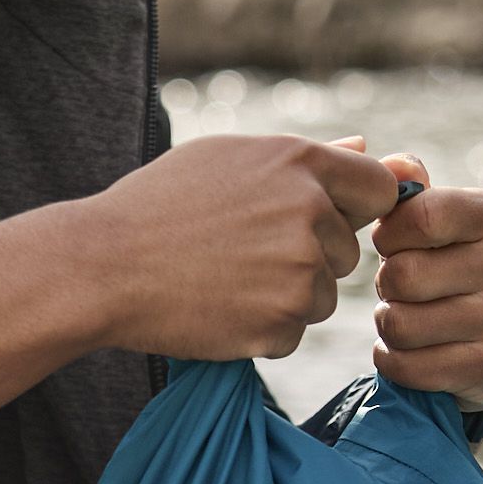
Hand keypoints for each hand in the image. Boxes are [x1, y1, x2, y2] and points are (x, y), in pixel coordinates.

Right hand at [68, 134, 406, 361]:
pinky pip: (293, 333)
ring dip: (287, 296)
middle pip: (347, 251)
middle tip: (242, 253)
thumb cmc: (159, 205)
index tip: (324, 221)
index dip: (356, 208)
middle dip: (310, 257)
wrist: (103, 266)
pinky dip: (262, 330)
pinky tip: (218, 307)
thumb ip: (304, 158)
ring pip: (323, 296)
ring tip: (225, 279)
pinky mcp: (281, 324)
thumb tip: (365, 150)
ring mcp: (299, 271)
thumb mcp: (227, 158)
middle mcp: (310, 213)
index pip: (380, 188)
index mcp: (300, 163)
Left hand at [368, 153, 482, 407]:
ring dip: (389, 324)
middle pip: (403, 275)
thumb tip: (398, 165)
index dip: (388, 235)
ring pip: (399, 323)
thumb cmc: (452, 267)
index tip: (392, 244)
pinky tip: (411, 352)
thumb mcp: (439, 221)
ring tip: (410, 318)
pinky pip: (406, 366)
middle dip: (388, 285)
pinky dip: (392, 360)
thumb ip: (410, 189)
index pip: (419, 215)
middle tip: (405, 289)